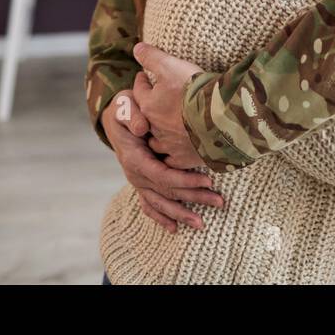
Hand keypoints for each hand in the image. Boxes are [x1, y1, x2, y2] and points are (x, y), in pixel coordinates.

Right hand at [101, 88, 223, 233]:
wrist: (115, 118)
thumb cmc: (125, 109)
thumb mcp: (125, 106)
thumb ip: (132, 115)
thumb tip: (141, 128)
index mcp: (134, 159)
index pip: (163, 175)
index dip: (185, 180)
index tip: (208, 181)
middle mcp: (136, 175)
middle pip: (167, 192)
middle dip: (194, 198)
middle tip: (219, 202)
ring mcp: (139, 181)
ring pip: (161, 203)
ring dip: (181, 214)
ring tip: (201, 224)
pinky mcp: (143, 183)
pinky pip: (150, 205)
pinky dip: (161, 218)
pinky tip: (175, 229)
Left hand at [131, 42, 204, 170]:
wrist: (220, 117)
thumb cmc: (195, 90)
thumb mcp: (172, 66)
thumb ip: (152, 57)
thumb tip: (136, 47)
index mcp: (149, 105)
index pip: (139, 91)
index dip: (142, 82)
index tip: (143, 76)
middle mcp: (155, 127)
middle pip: (146, 118)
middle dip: (148, 110)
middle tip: (154, 104)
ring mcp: (170, 145)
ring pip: (156, 142)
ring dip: (158, 136)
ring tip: (164, 130)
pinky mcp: (185, 158)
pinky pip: (174, 160)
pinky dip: (174, 156)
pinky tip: (178, 152)